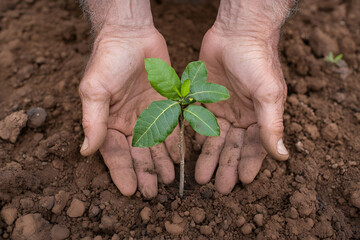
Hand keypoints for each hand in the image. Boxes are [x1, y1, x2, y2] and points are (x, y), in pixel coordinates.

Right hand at [79, 28, 179, 197]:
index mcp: (108, 121)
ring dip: (162, 162)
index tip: (129, 190)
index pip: (114, 152)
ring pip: (157, 144)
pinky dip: (176, 142)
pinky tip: (180, 156)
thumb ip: (92, 120)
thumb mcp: (94, 90)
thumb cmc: (108, 60)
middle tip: (154, 191)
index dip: (122, 171)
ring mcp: (148, 114)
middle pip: (138, 152)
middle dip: (145, 171)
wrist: (131, 34)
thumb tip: (85, 151)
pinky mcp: (166, 104)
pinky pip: (172, 127)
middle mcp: (128, 121)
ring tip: (169, 179)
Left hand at [195, 21, 288, 193]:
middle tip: (219, 188)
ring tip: (201, 177)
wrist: (237, 32)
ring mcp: (221, 108)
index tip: (242, 181)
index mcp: (260, 116)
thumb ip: (272, 125)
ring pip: (213, 138)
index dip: (249, 163)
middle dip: (225, 166)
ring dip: (208, 157)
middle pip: (232, 146)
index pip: (255, 146)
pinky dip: (194, 137)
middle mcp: (241, 115)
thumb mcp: (269, 94)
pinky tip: (189, 153)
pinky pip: (198, 122)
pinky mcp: (203, 99)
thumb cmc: (258, 60)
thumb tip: (283, 156)